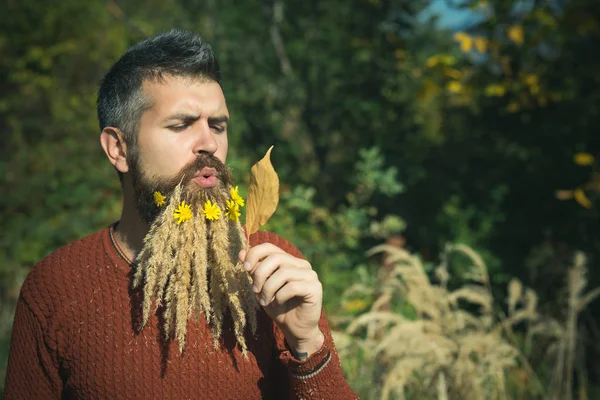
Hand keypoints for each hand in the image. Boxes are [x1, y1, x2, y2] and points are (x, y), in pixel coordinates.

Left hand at [239, 243, 323, 357]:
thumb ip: (254, 271)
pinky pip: (292, 286)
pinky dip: (280, 296)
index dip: (255, 254)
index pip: (270, 247)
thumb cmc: (278, 307)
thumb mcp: (261, 288)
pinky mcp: (315, 288)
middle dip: (260, 274)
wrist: (294, 330)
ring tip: (266, 301)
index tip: (244, 268)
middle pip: (276, 258)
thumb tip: (241, 252)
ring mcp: (310, 275)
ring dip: (268, 289)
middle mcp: (301, 264)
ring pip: (283, 272)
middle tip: (255, 291)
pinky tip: (278, 303)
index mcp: (289, 261)